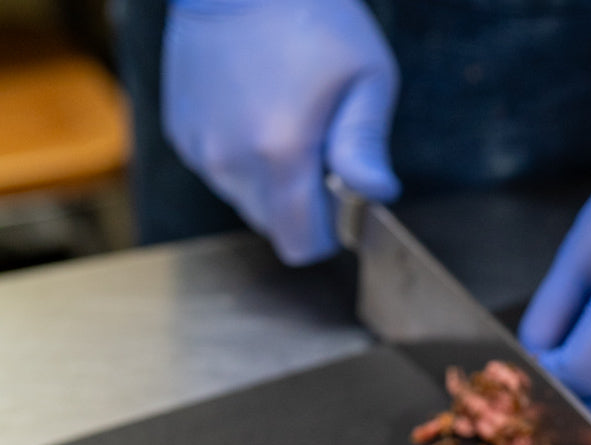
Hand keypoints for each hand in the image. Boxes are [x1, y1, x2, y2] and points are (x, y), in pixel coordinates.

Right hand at [163, 0, 399, 263]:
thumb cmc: (313, 17)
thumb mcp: (365, 78)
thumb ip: (366, 147)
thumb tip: (378, 194)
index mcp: (280, 155)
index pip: (300, 245)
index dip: (326, 231)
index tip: (337, 197)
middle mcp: (231, 160)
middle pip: (272, 227)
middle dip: (298, 204)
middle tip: (313, 147)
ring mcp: (200, 148)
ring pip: (244, 200)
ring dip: (266, 179)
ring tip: (280, 119)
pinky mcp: (180, 132)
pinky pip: (217, 170)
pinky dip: (237, 155)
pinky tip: (249, 109)